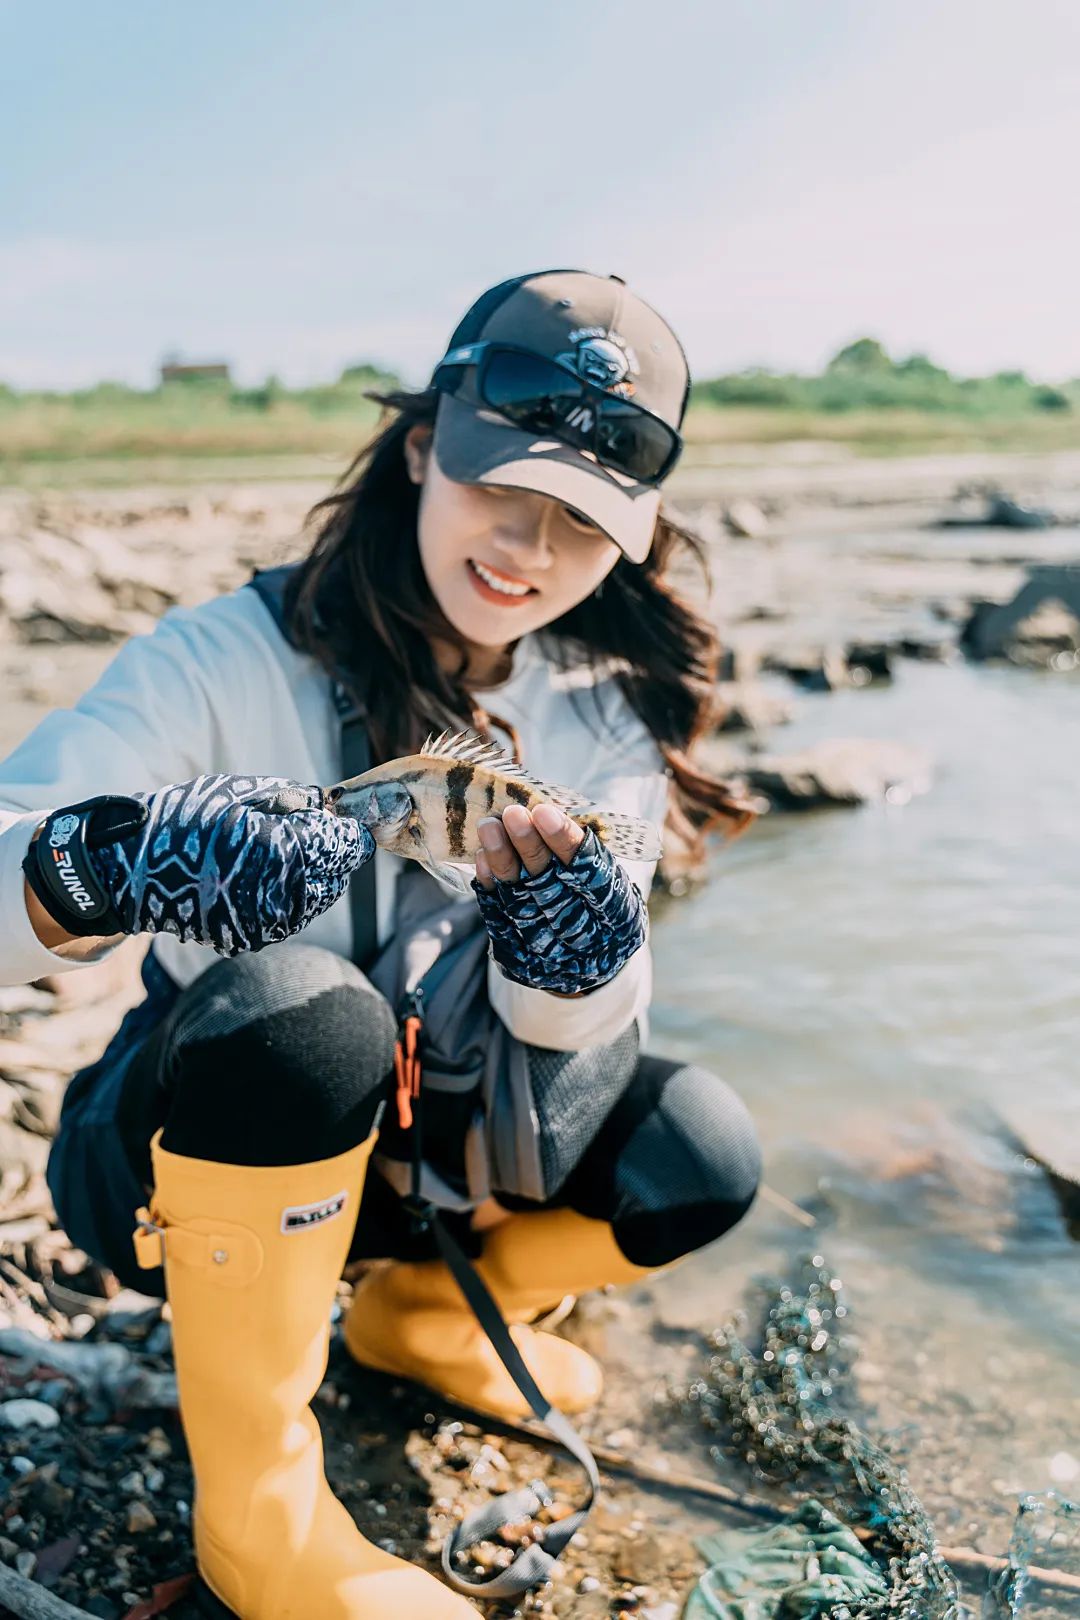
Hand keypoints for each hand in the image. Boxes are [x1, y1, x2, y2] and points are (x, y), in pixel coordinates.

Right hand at [23, 774, 372, 955]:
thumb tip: (329, 807)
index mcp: (285, 851)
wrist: (131, 869)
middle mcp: (284, 894)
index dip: (348, 827)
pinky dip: (290, 896)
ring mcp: (268, 922)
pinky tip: (264, 876)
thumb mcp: (243, 793)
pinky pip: (291, 916)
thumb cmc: (186, 819)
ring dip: (314, 875)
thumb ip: (295, 800)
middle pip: (337, 874)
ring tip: (281, 852)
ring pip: (318, 898)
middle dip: (331, 852)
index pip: (347, 845)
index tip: (341, 817)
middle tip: (311, 831)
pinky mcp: (252, 937)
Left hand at [470, 801, 647, 995]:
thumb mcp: (607, 875)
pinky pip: (497, 917)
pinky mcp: (516, 955)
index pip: (590, 873)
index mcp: (618, 915)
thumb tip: (543, 809)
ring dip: (502, 860)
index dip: (565, 842)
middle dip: (528, 847)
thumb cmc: (598, 898)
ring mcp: (548, 950)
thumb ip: (583, 850)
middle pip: (550, 889)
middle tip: (512, 813)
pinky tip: (482, 856)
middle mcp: (584, 937)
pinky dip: (489, 884)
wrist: (587, 954)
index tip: (543, 810)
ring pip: (519, 901)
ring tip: (489, 825)